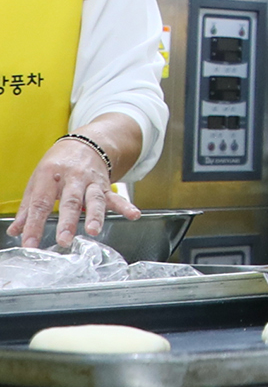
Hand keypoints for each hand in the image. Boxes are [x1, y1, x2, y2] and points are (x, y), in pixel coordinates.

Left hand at [7, 135, 137, 250]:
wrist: (85, 143)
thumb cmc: (57, 165)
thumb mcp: (37, 180)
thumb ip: (28, 207)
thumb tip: (16, 231)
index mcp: (50, 176)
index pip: (40, 203)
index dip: (34, 225)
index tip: (29, 243)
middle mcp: (72, 178)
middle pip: (70, 201)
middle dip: (68, 221)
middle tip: (64, 239)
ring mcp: (91, 181)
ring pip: (94, 199)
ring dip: (95, 215)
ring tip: (93, 230)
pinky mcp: (105, 185)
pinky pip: (115, 196)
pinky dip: (125, 206)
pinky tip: (133, 215)